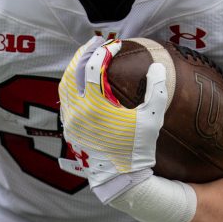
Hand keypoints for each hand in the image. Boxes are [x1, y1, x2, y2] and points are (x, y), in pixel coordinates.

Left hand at [57, 38, 167, 202]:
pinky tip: (80, 83)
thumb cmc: (138, 149)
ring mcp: (71, 121)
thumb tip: (158, 65)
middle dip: (84, 53)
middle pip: (73, 72)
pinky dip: (71, 87)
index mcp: (96, 105)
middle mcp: (78, 111)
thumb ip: (156, 89)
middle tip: (96, 41)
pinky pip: (65, 102)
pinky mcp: (70, 130)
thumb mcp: (152, 119)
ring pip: (64, 86)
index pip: (95, 67)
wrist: (120, 180)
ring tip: (86, 57)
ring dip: (74, 69)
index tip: (116, 43)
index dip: (105, 51)